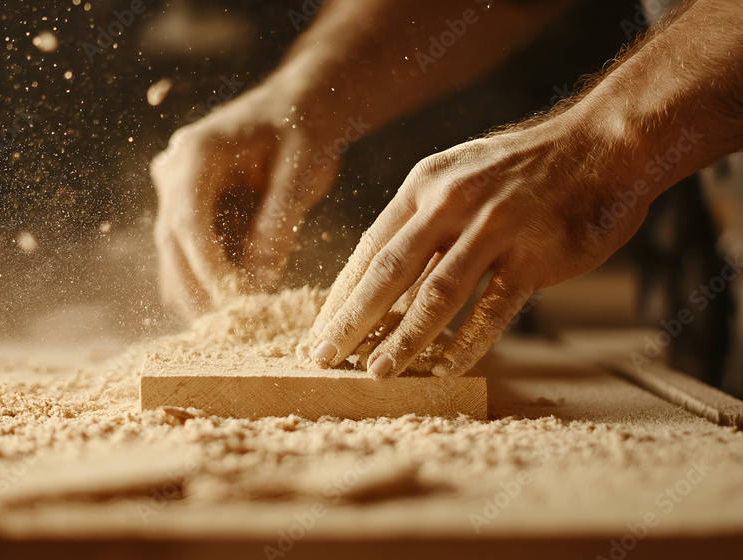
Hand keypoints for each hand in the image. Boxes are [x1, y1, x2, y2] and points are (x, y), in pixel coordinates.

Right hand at [151, 83, 344, 317]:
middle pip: (173, 240)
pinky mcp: (192, 205)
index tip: (228, 302)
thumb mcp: (300, 173)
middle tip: (223, 328)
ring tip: (225, 325)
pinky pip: (191, 248)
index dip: (205, 267)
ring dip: (197, 288)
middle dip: (196, 287)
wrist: (305, 101)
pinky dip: (207, 275)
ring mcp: (179, 188)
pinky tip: (228, 304)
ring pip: (175, 250)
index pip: (188, 220)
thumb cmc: (306, 126)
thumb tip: (258, 283)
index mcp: (197, 153)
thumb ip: (277, 224)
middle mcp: (176, 170)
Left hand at [303, 116, 651, 377]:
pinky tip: (444, 369)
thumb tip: (382, 276)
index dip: (340, 296)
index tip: (318, 331)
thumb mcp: (459, 176)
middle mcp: (450, 204)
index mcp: (423, 186)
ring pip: (435, 295)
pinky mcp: (535, 254)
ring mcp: (494, 228)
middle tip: (322, 357)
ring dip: (403, 339)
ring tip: (377, 372)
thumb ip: (423, 220)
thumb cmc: (524, 168)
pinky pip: (492, 309)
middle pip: (387, 273)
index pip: (369, 250)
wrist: (604, 143)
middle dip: (350, 321)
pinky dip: (466, 344)